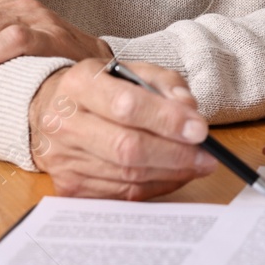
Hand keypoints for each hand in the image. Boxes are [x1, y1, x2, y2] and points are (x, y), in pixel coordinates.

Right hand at [27, 58, 217, 199]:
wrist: (57, 109)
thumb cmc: (104, 88)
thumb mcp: (133, 71)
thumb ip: (165, 84)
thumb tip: (189, 111)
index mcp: (80, 84)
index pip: (126, 105)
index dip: (166, 120)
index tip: (199, 129)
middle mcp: (65, 122)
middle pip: (126, 147)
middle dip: (174, 154)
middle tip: (207, 157)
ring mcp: (63, 158)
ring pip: (127, 175)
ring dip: (171, 173)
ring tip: (197, 165)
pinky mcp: (69, 186)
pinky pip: (122, 194)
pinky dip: (156, 186)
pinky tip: (173, 175)